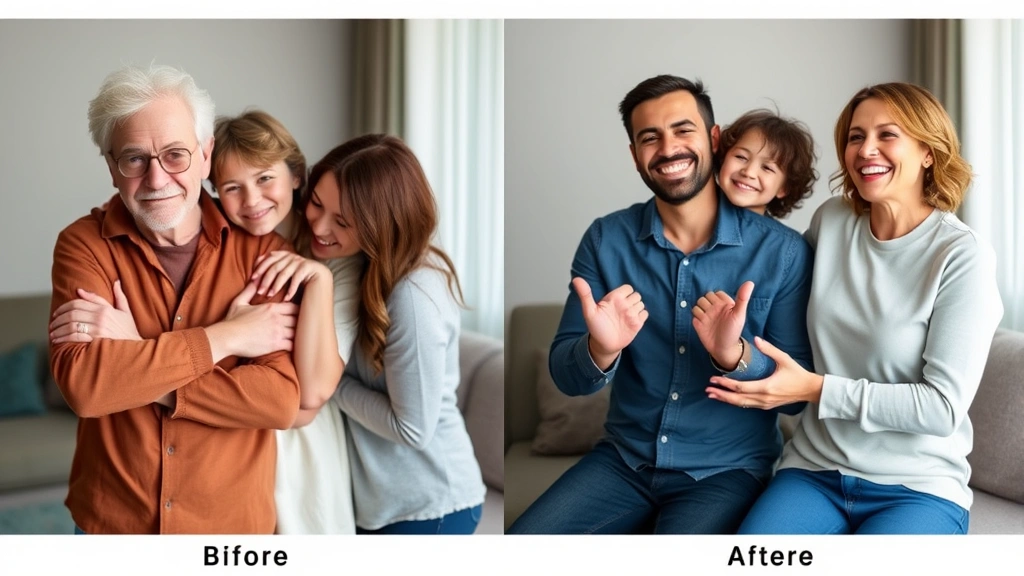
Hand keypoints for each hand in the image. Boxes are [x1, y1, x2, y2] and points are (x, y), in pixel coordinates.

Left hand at [49, 280, 140, 343]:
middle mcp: (100, 317)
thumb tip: (115, 282)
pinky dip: (63, 338)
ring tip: (53, 333)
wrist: (136, 349)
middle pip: (72, 314)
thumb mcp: (126, 311)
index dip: (64, 307)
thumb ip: (119, 296)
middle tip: (52, 324)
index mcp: (105, 309)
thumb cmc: (130, 330)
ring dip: (58, 329)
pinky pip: (74, 337)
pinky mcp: (95, 341)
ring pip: (70, 325)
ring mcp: (97, 329)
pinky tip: (57, 340)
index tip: (57, 313)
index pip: (79, 303)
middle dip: (58, 319)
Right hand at [219, 281, 299, 356]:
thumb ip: (249, 291)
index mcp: (271, 308)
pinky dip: (294, 346)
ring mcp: (277, 332)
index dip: (298, 311)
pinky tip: (292, 346)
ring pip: (297, 332)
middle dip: (300, 323)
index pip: (294, 307)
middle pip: (298, 319)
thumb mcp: (239, 302)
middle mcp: (277, 319)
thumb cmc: (231, 320)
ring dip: (298, 334)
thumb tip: (254, 280)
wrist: (226, 337)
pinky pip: (292, 345)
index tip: (298, 315)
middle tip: (302, 327)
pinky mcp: (275, 344)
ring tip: (299, 337)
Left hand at [252, 251, 329, 300]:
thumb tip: (254, 275)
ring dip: (275, 286)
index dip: (260, 268)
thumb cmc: (299, 281)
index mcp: (284, 254)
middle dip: (265, 280)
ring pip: (284, 273)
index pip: (269, 259)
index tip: (252, 279)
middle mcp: (292, 256)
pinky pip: (296, 279)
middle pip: (274, 267)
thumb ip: (274, 270)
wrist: (321, 282)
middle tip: (259, 292)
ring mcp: (301, 261)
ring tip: (269, 296)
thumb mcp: (285, 274)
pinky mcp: (309, 268)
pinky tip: (286, 299)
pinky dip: (290, 290)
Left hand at [573, 277, 647, 369]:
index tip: (617, 302)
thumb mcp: (589, 311)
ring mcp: (631, 313)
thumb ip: (585, 295)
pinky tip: (631, 323)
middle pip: (636, 295)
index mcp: (614, 298)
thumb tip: (576, 279)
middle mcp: (624, 304)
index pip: (628, 288)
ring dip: (636, 311)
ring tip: (624, 319)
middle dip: (631, 302)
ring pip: (641, 304)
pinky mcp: (637, 323)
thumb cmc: (596, 327)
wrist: (603, 345)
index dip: (625, 293)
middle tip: (621, 313)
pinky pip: (645, 314)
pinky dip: (640, 317)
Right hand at [692, 280, 752, 368]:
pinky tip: (703, 326)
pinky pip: (693, 316)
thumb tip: (750, 282)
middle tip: (714, 315)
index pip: (715, 293)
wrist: (724, 349)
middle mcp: (714, 308)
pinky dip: (697, 320)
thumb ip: (742, 298)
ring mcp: (706, 316)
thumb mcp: (739, 314)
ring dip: (700, 312)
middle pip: (703, 298)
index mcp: (724, 304)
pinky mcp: (698, 324)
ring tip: (708, 321)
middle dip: (707, 304)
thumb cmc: (734, 331)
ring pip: (697, 306)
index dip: (717, 298)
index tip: (723, 307)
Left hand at [707, 336, 822, 408]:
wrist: (809, 390)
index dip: (725, 384)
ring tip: (713, 395)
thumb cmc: (797, 373)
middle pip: (737, 399)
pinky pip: (747, 405)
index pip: (740, 387)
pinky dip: (736, 401)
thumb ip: (769, 349)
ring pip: (741, 404)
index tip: (714, 379)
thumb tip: (756, 338)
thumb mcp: (784, 359)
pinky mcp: (766, 406)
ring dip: (726, 399)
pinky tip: (728, 398)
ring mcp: (764, 404)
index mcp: (766, 387)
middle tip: (707, 390)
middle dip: (721, 394)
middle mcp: (763, 398)